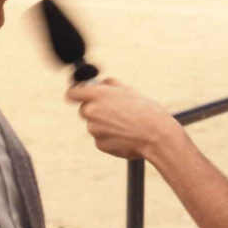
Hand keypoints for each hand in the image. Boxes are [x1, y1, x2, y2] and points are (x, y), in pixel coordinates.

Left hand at [65, 79, 182, 159]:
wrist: (156, 135)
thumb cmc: (146, 110)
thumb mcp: (129, 90)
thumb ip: (110, 84)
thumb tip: (102, 83)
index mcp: (97, 94)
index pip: (72, 93)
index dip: (76, 94)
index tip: (80, 95)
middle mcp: (92, 111)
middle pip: (83, 110)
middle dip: (94, 110)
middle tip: (113, 112)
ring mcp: (94, 130)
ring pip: (94, 125)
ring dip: (104, 125)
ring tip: (125, 125)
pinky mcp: (100, 144)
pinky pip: (100, 139)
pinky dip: (109, 137)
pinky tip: (125, 135)